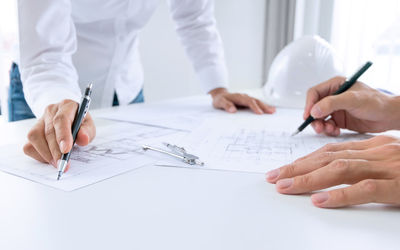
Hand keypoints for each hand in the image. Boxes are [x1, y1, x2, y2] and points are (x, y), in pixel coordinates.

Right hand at [23, 99, 95, 170]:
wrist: (70, 121)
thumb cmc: (80, 124)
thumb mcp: (89, 126)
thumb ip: (87, 132)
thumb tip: (83, 138)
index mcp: (67, 106)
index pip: (61, 119)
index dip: (63, 135)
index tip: (66, 150)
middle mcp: (50, 111)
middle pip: (49, 131)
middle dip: (56, 151)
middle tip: (63, 164)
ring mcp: (39, 121)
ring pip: (35, 138)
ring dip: (46, 154)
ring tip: (58, 163)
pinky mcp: (32, 132)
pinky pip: (29, 146)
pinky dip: (39, 156)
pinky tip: (50, 159)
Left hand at [209, 88, 274, 113]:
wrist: (219, 95)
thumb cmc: (220, 100)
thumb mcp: (220, 102)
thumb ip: (226, 105)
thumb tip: (233, 110)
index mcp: (239, 97)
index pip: (248, 102)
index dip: (255, 107)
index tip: (260, 113)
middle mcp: (244, 97)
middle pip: (256, 101)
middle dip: (264, 106)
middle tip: (271, 112)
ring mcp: (247, 99)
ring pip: (258, 102)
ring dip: (265, 106)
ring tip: (273, 111)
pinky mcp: (248, 102)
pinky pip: (256, 103)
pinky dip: (263, 106)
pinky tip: (269, 110)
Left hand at [266, 135, 399, 207]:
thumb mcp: (389, 161)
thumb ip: (364, 164)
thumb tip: (332, 173)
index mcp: (373, 147)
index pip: (329, 152)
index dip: (302, 161)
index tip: (282, 170)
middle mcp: (376, 152)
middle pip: (327, 158)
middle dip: (297, 168)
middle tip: (273, 178)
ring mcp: (388, 167)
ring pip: (340, 170)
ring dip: (309, 179)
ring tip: (285, 187)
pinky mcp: (399, 185)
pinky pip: (366, 189)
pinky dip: (341, 195)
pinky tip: (320, 201)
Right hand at [304, 77, 399, 135]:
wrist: (389, 117)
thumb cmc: (376, 102)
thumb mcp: (353, 100)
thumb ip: (332, 103)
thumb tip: (314, 111)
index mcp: (336, 85)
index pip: (315, 93)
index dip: (309, 104)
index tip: (308, 116)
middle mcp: (334, 96)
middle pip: (315, 107)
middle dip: (315, 118)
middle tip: (318, 127)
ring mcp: (336, 109)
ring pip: (320, 118)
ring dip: (321, 125)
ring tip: (329, 130)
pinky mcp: (340, 120)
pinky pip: (327, 125)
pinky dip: (329, 130)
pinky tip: (336, 131)